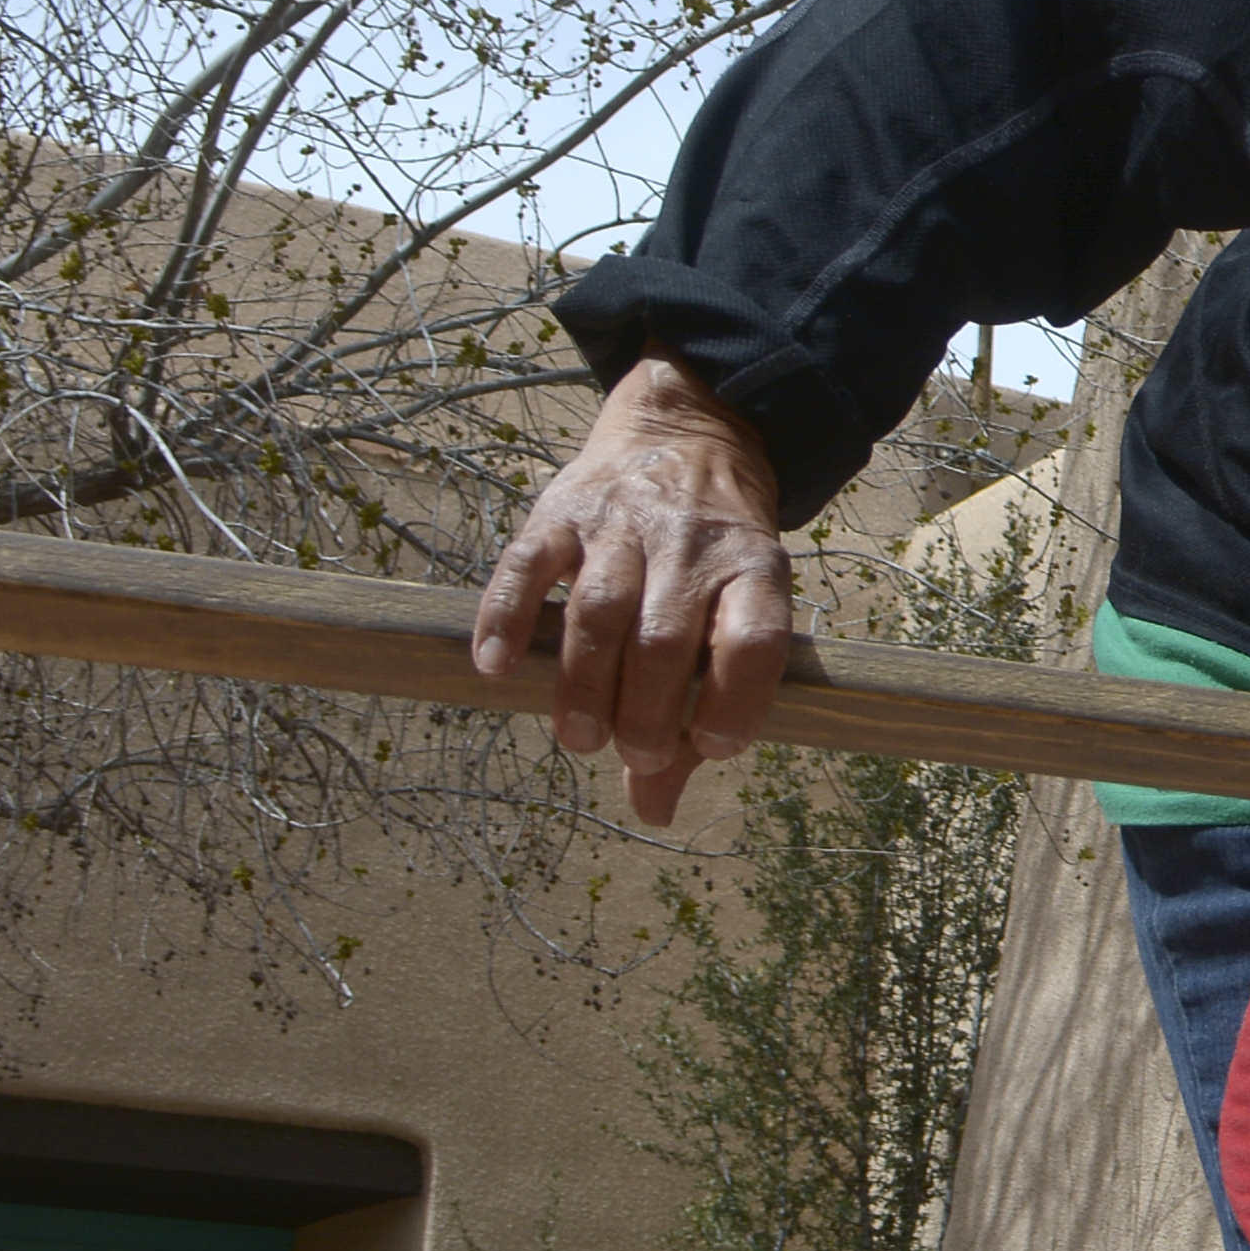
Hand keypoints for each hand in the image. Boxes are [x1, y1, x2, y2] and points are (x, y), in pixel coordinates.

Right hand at [472, 355, 791, 828]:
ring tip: (579, 739)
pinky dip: (506, 617)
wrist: (688, 438)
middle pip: (666, 640)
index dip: (734, 703)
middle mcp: (691, 548)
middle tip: (629, 753)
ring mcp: (623, 526)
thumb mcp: (735, 617)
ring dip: (584, 683)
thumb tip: (656, 812)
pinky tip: (494, 668)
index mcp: (755, 574)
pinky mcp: (560, 511)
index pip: (752, 644)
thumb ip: (698, 714)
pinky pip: (527, 566)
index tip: (709, 748)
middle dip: (646, 710)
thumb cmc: (713, 563)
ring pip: (601, 610)